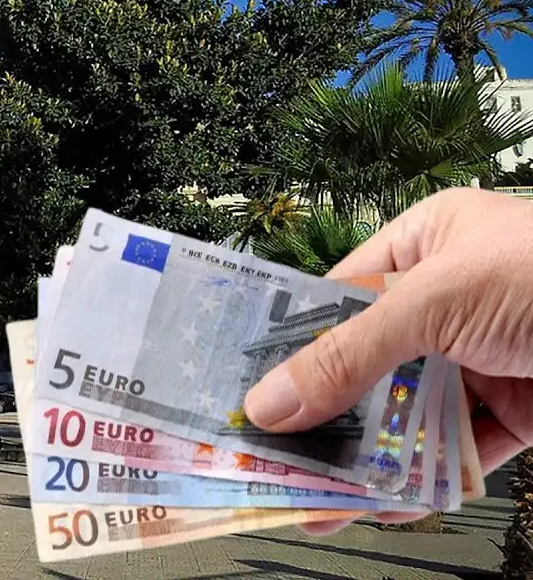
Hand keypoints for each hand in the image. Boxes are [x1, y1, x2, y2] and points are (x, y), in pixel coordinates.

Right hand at [244, 187, 532, 533]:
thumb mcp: (435, 302)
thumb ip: (350, 354)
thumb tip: (270, 402)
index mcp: (425, 245)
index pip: (335, 298)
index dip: (286, 346)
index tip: (242, 389)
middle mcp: (449, 301)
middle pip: (365, 364)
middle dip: (319, 415)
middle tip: (269, 456)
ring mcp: (484, 358)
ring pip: (406, 413)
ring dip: (363, 457)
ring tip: (315, 498)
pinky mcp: (518, 411)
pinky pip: (456, 450)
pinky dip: (422, 478)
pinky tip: (382, 503)